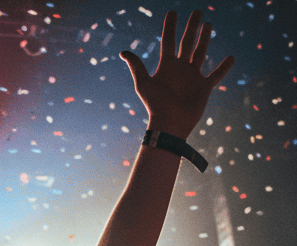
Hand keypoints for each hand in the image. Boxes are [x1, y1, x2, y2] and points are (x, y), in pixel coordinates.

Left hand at [121, 10, 234, 138]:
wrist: (170, 125)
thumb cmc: (155, 106)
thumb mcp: (144, 84)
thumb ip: (136, 66)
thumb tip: (123, 52)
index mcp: (166, 66)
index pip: (168, 41)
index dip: (170, 27)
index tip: (172, 13)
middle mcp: (180, 69)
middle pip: (187, 43)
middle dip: (192, 27)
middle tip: (197, 12)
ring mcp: (192, 77)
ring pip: (200, 53)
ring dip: (205, 39)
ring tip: (208, 25)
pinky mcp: (204, 87)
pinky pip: (216, 75)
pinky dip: (224, 67)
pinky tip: (231, 57)